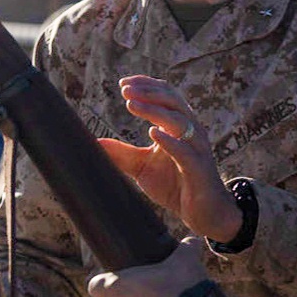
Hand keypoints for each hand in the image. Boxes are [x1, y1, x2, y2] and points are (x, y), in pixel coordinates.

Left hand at [98, 75, 241, 241]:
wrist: (203, 213)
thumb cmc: (175, 185)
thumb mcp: (142, 167)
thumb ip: (121, 153)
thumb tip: (93, 143)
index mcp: (179, 125)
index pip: (166, 95)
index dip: (146, 86)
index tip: (123, 83)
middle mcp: (191, 131)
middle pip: (172, 101)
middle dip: (148, 93)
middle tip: (125, 90)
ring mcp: (197, 148)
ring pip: (179, 121)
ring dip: (155, 110)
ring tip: (131, 104)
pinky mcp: (199, 169)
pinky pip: (185, 151)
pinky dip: (170, 141)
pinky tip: (153, 133)